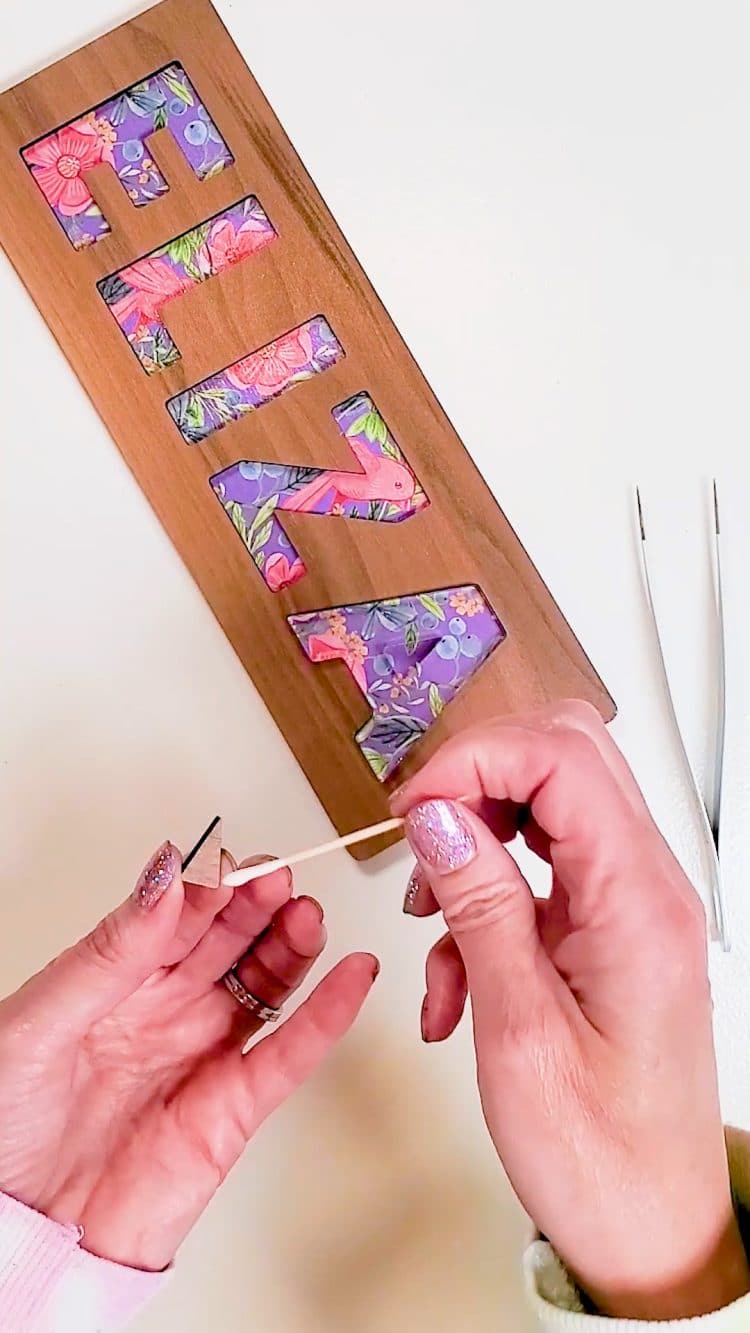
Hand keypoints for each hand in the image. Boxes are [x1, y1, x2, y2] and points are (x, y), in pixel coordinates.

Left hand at [0, 841, 377, 1271]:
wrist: (20, 1238)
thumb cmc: (5, 1130)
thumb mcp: (41, 1023)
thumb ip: (112, 951)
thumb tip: (162, 875)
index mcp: (114, 981)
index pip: (177, 916)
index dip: (211, 887)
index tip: (234, 863)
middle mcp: (164, 1012)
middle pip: (229, 940)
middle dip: (258, 904)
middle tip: (279, 878)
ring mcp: (202, 1055)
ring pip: (266, 985)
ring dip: (293, 946)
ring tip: (308, 914)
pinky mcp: (232, 1111)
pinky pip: (289, 1056)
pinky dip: (328, 1016)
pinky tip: (351, 977)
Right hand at [393, 702, 749, 1319]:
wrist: (654, 1229)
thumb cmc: (601, 1157)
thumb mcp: (519, 1031)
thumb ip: (480, 906)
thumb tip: (437, 815)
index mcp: (637, 902)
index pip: (560, 756)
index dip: (472, 760)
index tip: (412, 808)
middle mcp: (648, 886)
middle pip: (563, 755)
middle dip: (475, 782)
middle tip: (421, 840)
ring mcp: (633, 903)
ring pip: (549, 805)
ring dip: (476, 843)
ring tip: (434, 921)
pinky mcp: (612, 927)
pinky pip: (544, 869)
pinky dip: (488, 895)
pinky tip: (457, 969)